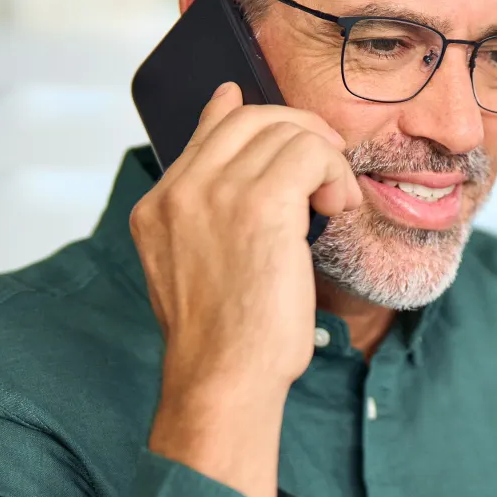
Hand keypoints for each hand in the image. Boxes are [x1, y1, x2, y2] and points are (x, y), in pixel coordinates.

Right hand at [131, 81, 361, 496]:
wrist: (224, 378)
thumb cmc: (225, 337)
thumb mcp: (199, 265)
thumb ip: (208, 209)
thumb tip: (228, 132)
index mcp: (158, 206)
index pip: (210, 130)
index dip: (257, 118)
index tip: (293, 133)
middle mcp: (180, 191)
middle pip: (252, 118)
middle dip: (302, 134)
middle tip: (329, 170)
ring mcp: (215, 193)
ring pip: (285, 132)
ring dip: (324, 160)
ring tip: (334, 201)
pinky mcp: (260, 205)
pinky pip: (310, 153)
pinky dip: (335, 172)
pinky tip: (338, 207)